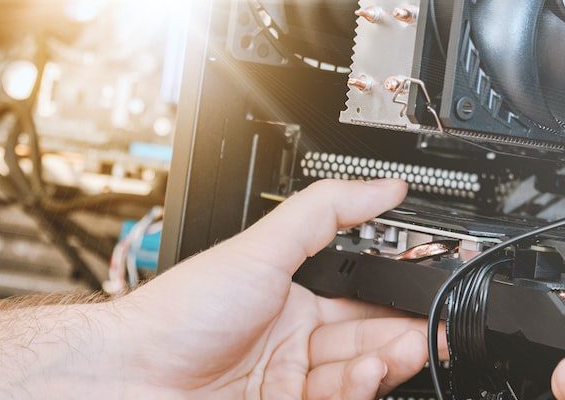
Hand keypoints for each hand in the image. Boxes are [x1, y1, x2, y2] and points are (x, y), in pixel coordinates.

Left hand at [111, 179, 429, 398]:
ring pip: (356, 378)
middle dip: (404, 334)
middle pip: (366, 343)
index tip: (430, 290)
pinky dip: (358, 388)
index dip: (397, 297)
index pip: (360, 300)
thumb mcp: (261, 248)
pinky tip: (368, 372)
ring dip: (385, 362)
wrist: (127, 379)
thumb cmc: (177, 314)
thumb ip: (324, 213)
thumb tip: (382, 185)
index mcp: (289, 301)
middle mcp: (290, 347)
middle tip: (436, 325)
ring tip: (405, 348)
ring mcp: (285, 388)